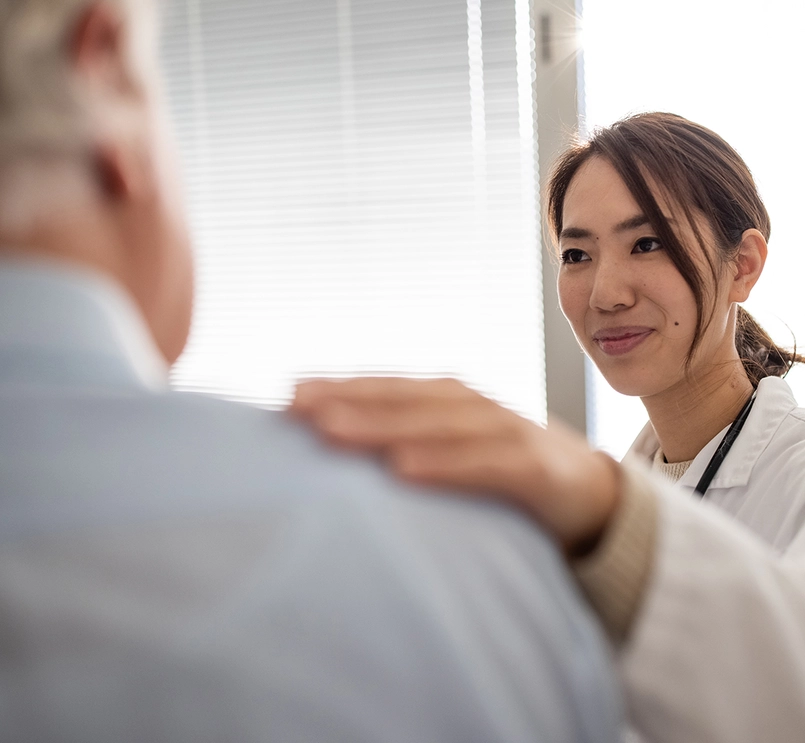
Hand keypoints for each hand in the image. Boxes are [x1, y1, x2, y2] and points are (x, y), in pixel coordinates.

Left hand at [290, 377, 621, 555]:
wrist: (591, 495)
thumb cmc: (506, 472)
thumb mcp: (458, 451)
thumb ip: (412, 445)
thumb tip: (339, 451)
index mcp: (451, 401)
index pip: (389, 389)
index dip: (342, 388)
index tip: (288, 397)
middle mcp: (474, 407)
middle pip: (405, 399)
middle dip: (349, 400)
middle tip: (295, 409)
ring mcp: (506, 432)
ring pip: (438, 423)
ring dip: (383, 425)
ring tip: (330, 432)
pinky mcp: (535, 469)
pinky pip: (486, 465)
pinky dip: (446, 464)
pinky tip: (403, 471)